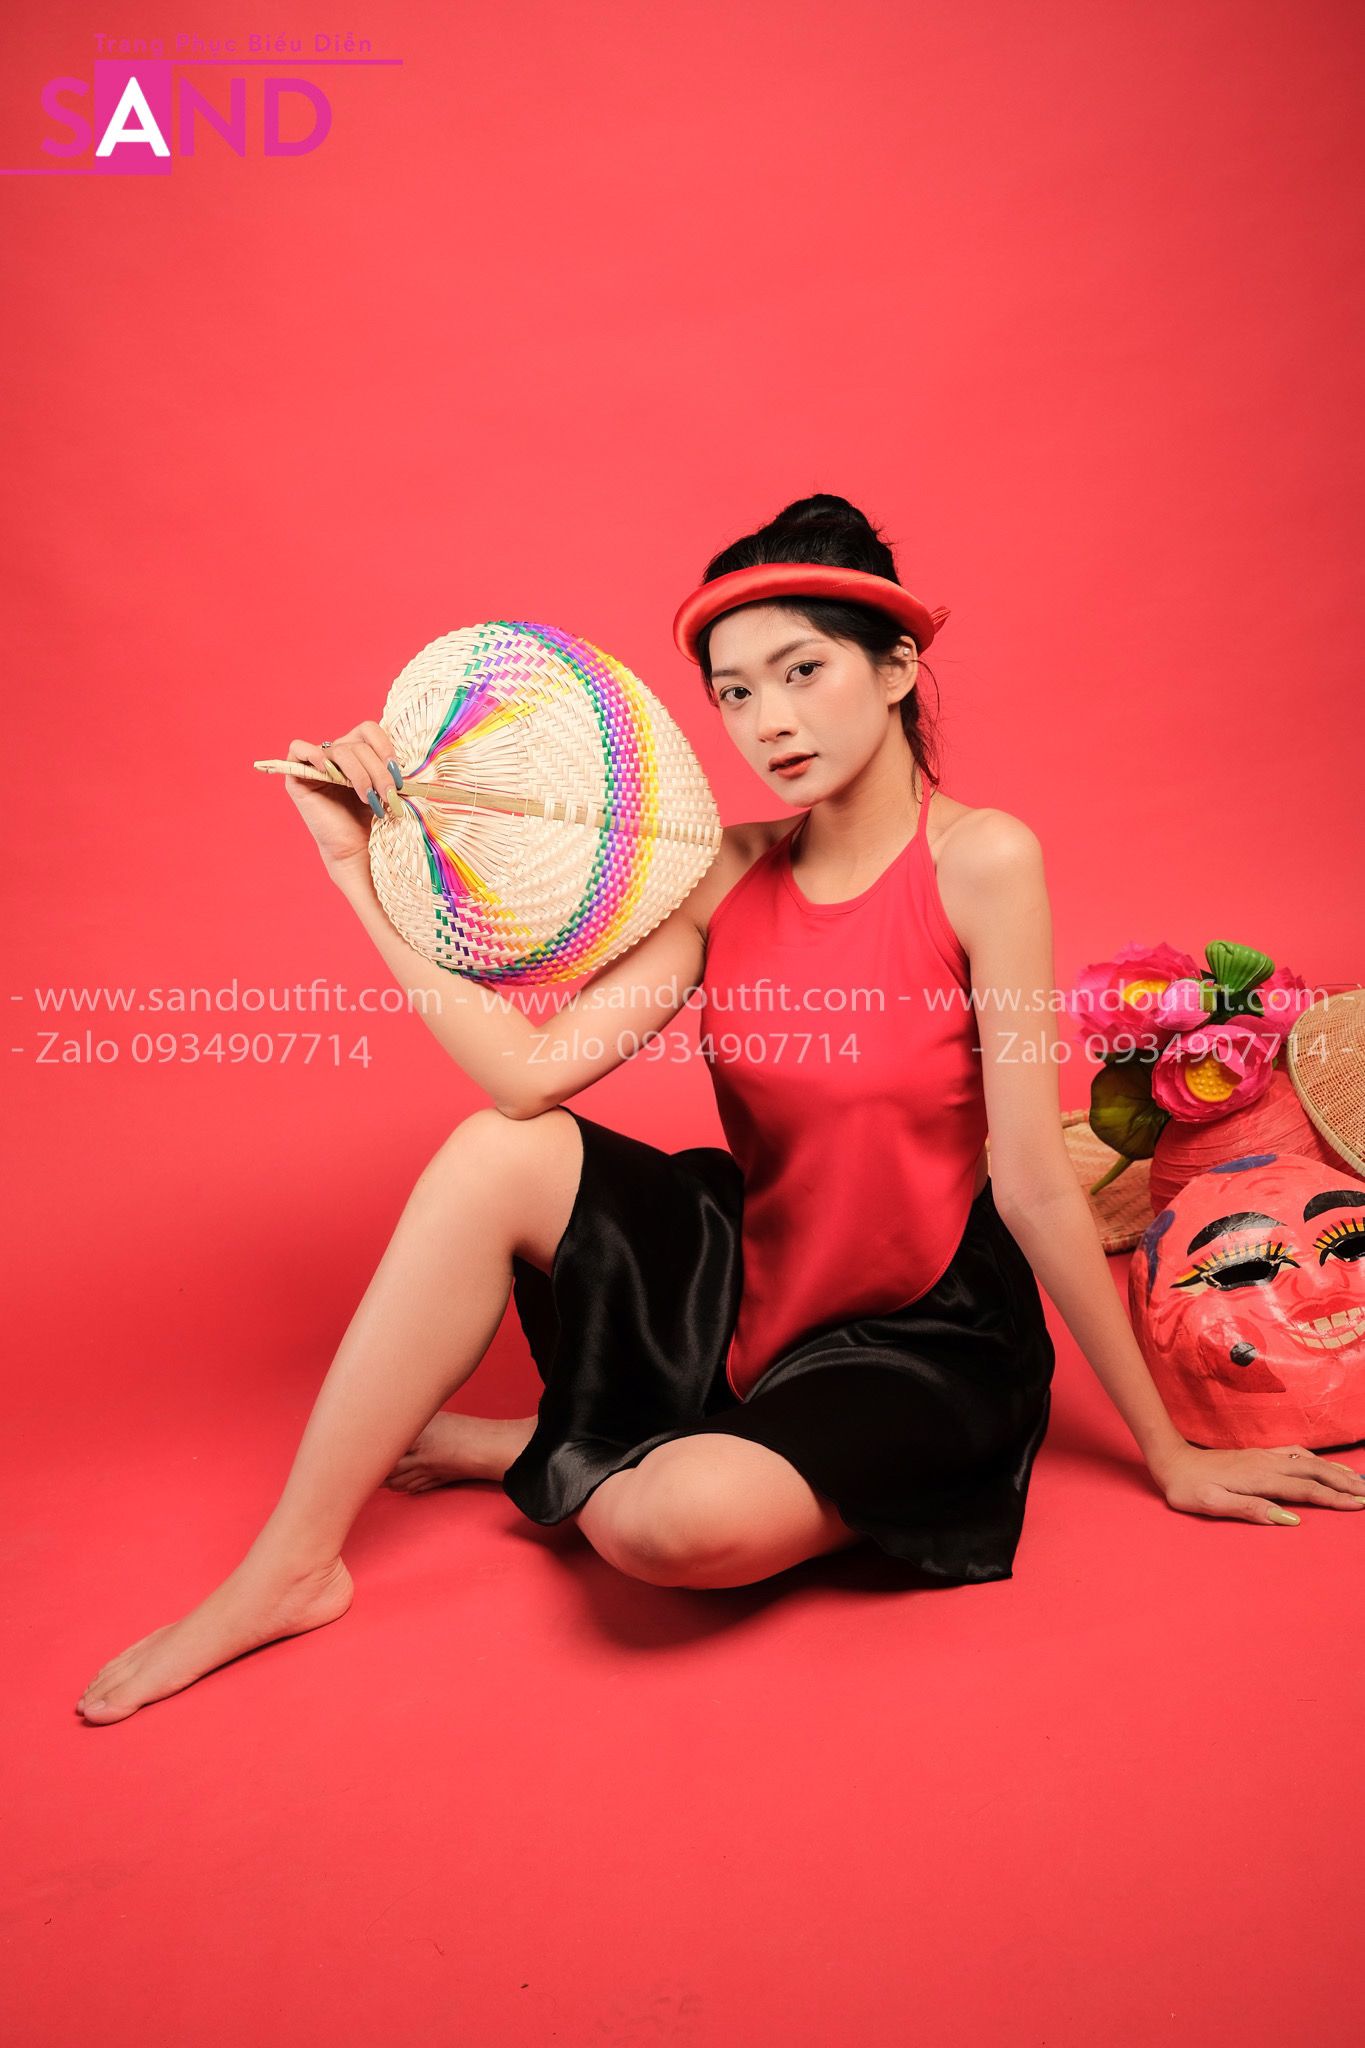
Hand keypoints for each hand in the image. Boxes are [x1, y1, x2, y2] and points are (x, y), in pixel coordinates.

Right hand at [283, 721, 404, 871]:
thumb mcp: (394, 793)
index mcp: (361, 756)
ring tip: (369, 797)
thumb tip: (422, 759)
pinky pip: (298, 748)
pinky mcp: (298, 777)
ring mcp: (317, 767)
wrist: (359, 855)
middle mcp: (339, 758)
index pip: (370, 731)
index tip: (399, 773)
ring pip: (340, 750)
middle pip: (358, 742)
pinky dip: (312, 754)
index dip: (385, 746)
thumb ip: (397, 771)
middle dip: (378, 768)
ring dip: (360, 773)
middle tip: (389, 794)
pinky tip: (329, 773)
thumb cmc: (378, 828)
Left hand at [1155, 1441, 1364, 1525]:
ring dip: (1335, 1471)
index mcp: (1260, 1479)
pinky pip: (1297, 1454)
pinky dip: (1317, 1460)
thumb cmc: (1188, 1488)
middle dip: (1344, 1483)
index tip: (1358, 1505)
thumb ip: (1251, 1510)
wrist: (1172, 1461)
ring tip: (1359, 1480)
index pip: (1306, 1491)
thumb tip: (1289, 1519)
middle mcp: (1267, 1463)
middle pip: (1315, 1472)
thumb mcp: (1213, 1504)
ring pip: (1309, 1461)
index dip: (1334, 1499)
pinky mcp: (1259, 1454)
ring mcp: (1264, 1456)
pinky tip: (1325, 1464)